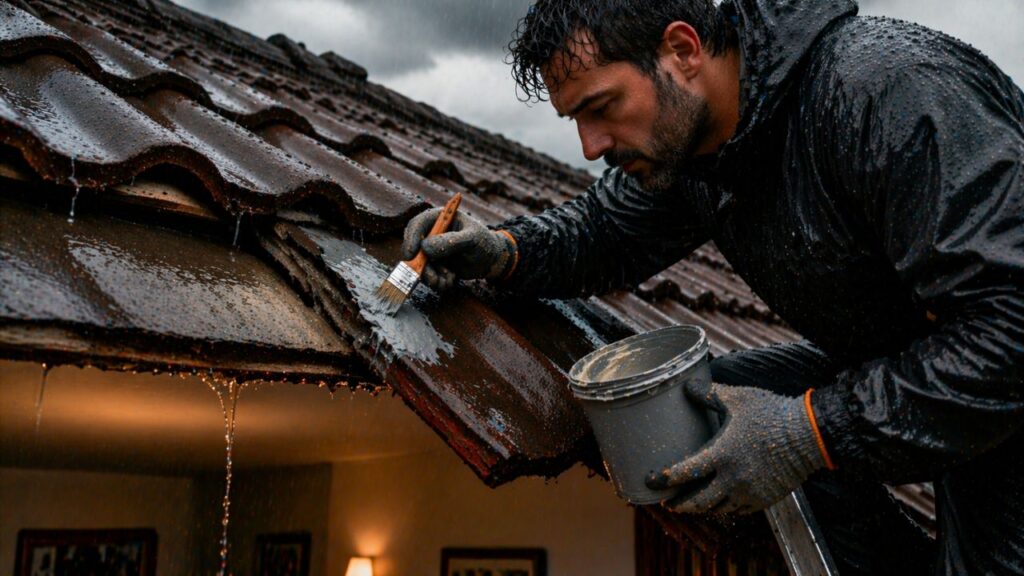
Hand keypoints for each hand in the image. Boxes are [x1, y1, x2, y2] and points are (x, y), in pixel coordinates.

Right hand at [401, 208, 515, 290]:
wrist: (490, 260)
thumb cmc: (483, 243)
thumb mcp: (471, 239)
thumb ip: (450, 242)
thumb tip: (425, 248)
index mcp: (439, 219)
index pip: (417, 224)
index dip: (411, 238)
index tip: (411, 254)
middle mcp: (432, 233)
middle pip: (413, 246)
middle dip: (420, 264)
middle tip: (430, 277)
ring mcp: (431, 249)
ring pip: (419, 264)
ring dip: (431, 276)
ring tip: (447, 281)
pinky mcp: (434, 264)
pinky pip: (427, 274)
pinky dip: (436, 281)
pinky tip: (450, 282)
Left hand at [646, 381, 826, 514]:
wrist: (809, 435)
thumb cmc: (771, 413)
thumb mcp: (738, 398)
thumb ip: (709, 394)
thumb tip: (686, 386)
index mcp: (722, 454)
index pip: (685, 472)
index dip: (664, 479)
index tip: (650, 481)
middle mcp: (733, 479)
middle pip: (697, 501)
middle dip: (678, 504)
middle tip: (666, 501)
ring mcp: (749, 492)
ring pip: (716, 508)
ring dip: (699, 508)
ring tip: (687, 504)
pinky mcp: (763, 499)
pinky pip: (736, 510)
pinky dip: (723, 508)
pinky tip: (717, 503)